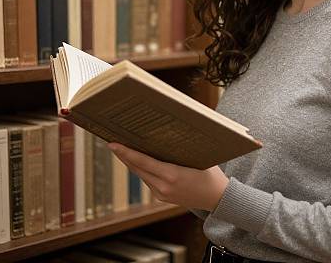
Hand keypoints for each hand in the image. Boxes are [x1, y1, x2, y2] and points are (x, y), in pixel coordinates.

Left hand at [108, 142, 229, 211]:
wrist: (218, 198)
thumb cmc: (211, 174)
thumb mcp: (198, 156)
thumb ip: (180, 147)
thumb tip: (164, 132)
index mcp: (172, 175)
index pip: (142, 161)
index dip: (125, 152)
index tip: (112, 144)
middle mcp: (163, 187)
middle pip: (136, 168)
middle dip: (124, 155)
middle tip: (113, 141)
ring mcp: (162, 193)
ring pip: (141, 174)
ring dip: (132, 162)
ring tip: (123, 147)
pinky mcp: (162, 197)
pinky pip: (147, 179)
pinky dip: (142, 169)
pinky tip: (138, 159)